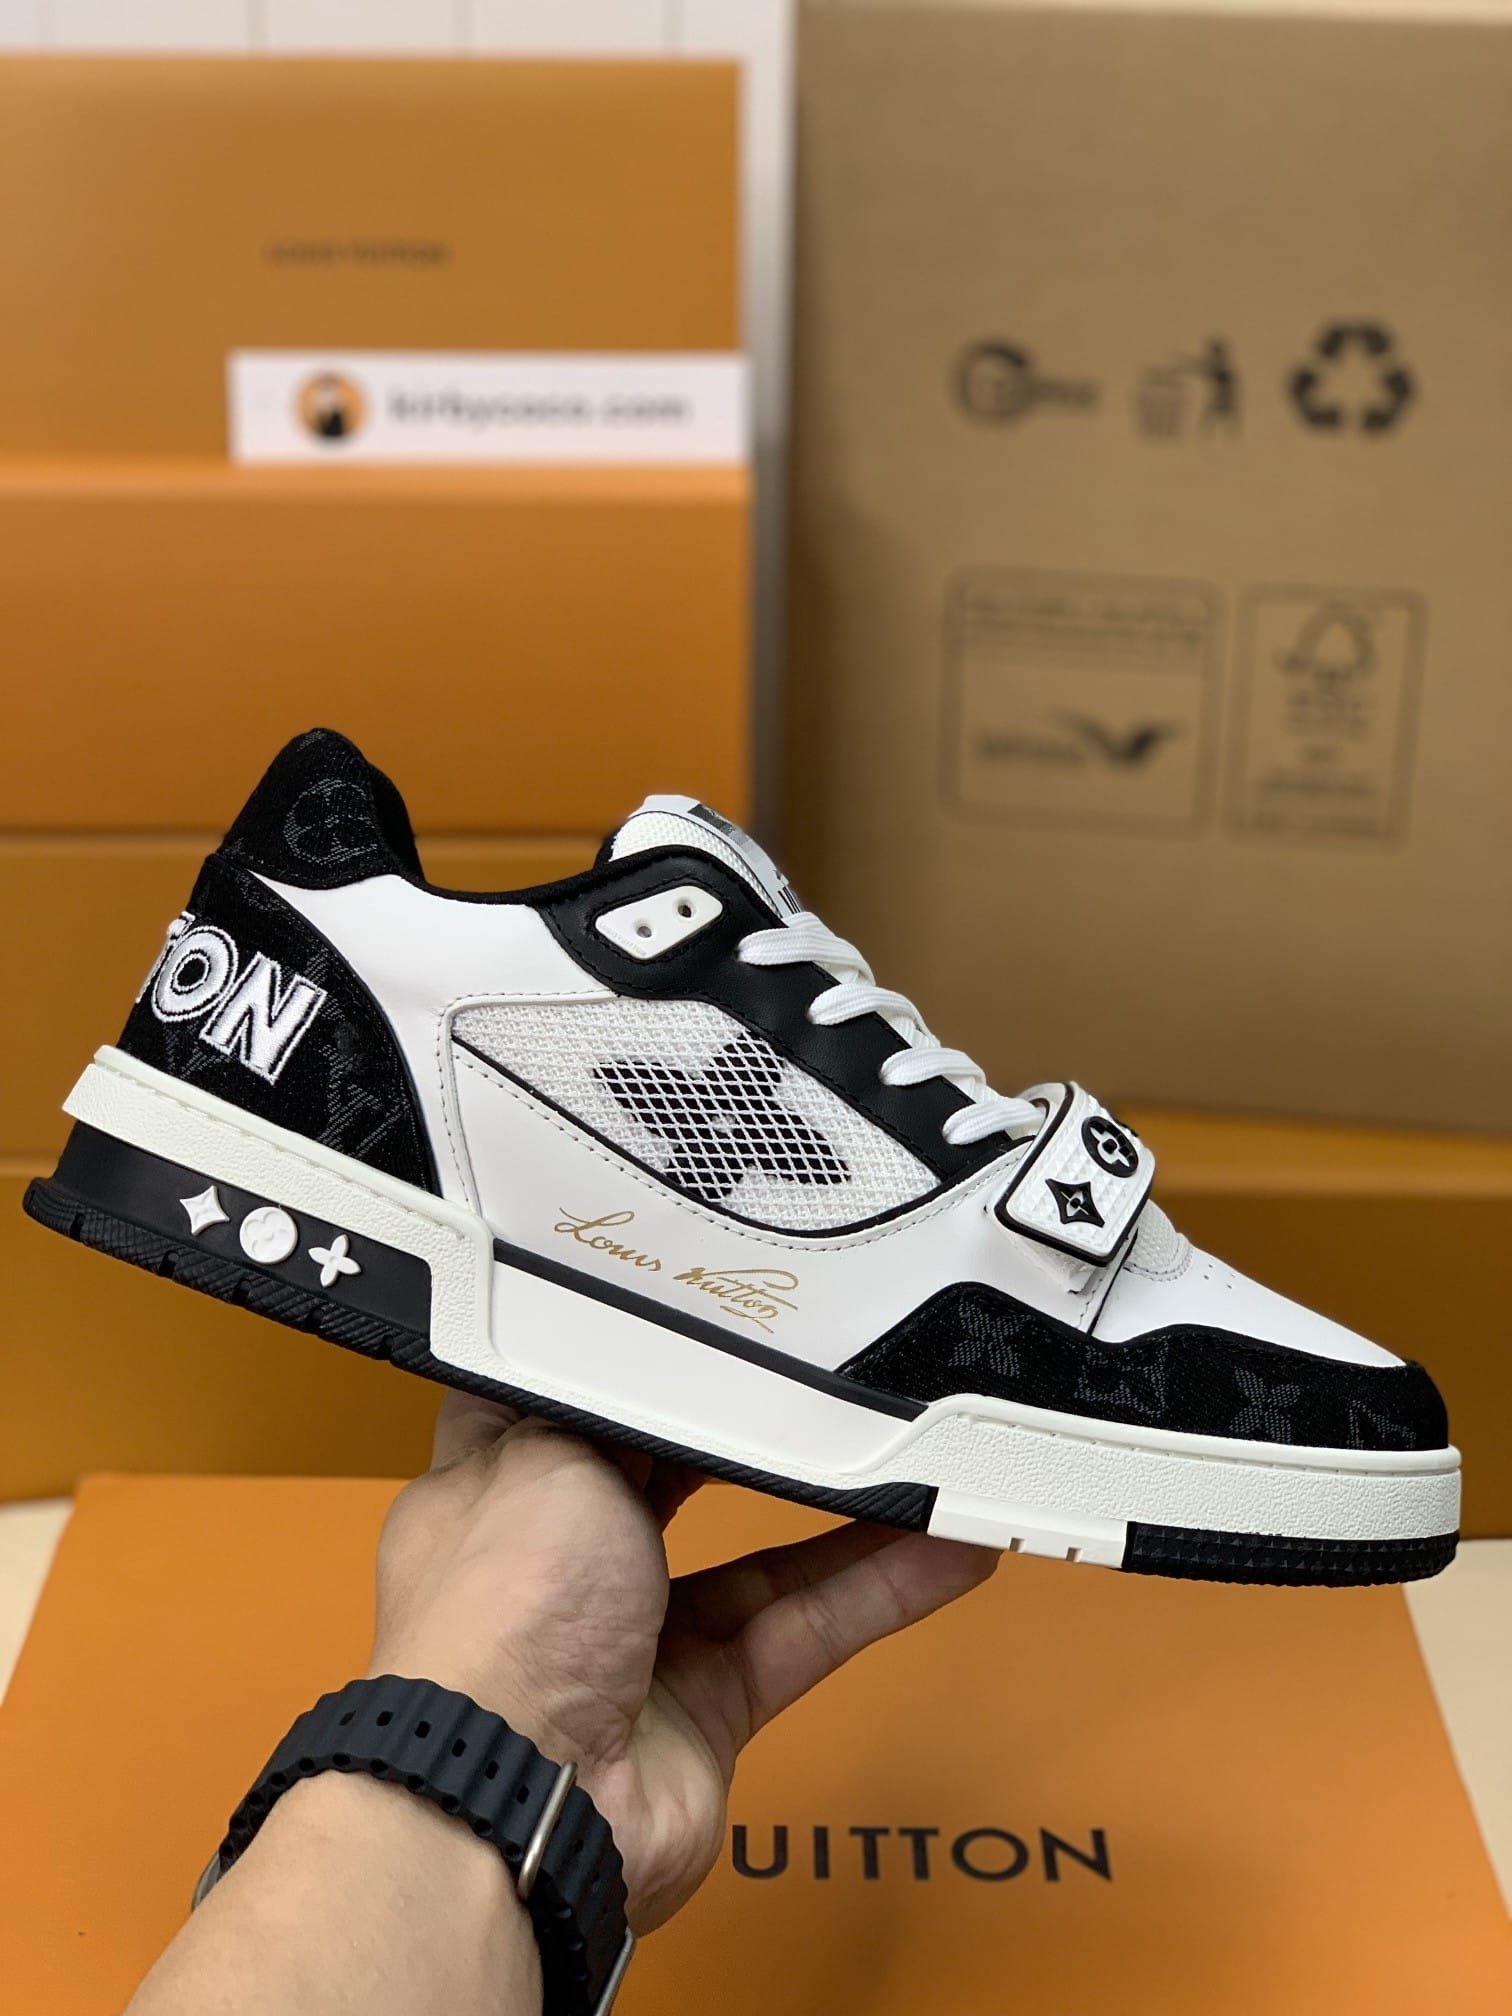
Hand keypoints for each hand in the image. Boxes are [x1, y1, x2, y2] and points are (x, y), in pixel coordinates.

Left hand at [368, 1397, 996, 1932]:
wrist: (518, 1805)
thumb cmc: (495, 1621)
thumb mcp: (552, 1451)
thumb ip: (623, 1402)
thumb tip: (661, 1358)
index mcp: (499, 1487)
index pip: (565, 1402)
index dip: (626, 1363)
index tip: (700, 1319)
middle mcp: (565, 1562)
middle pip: (674, 1475)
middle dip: (747, 1433)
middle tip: (827, 1378)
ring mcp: (635, 1640)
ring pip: (761, 1557)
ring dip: (844, 1513)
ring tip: (921, 1459)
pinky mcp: (705, 1707)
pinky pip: (804, 1630)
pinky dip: (876, 1593)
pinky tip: (944, 1550)